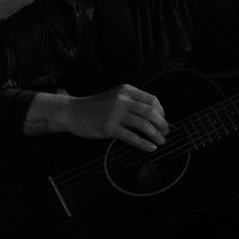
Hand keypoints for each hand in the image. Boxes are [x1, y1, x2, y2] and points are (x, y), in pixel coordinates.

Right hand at [24, 85, 169, 151]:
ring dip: (156, 135)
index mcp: (126, 91)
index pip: (152, 100)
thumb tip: (153, 115)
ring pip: (144, 125)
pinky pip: (131, 137)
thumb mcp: (115, 97)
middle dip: (162, 124)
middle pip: (151, 112)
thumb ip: (131, 102)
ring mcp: (115, 114)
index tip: (163, 120)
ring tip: (161, 142)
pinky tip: (150, 148)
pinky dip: (144, 143)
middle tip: (166, 133)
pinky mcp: (109, 128)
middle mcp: (123, 100)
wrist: (72, 112)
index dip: (161, 111)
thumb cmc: (95, 106)